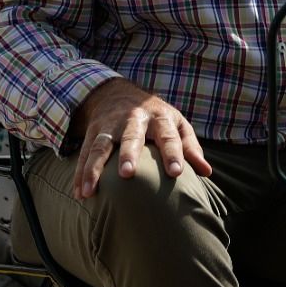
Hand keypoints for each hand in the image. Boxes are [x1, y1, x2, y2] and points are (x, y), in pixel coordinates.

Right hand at [69, 78, 210, 198]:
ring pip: (101, 146)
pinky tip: (79, 193)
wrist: (119, 93)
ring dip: (94, 168)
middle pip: (131, 136)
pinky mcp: (94, 131)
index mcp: (160, 118)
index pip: (169, 136)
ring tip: (89, 191)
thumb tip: (207, 172)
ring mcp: (111, 124)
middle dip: (129, 153)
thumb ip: (190, 147)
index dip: (173, 154)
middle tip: (127, 174)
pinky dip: (80, 173)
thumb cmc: (156, 117)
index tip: (176, 173)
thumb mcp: (177, 124)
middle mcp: (134, 119)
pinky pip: (85, 152)